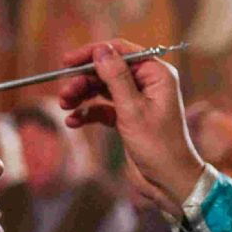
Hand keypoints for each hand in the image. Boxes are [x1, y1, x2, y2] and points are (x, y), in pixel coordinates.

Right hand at [58, 39, 205, 215]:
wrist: (168, 181)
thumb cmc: (158, 146)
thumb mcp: (133, 110)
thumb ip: (116, 77)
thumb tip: (101, 49)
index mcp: (156, 74)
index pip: (121, 51)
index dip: (93, 53)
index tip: (68, 61)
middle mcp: (147, 83)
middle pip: (107, 70)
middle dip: (84, 80)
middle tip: (64, 93)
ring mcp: (137, 101)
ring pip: (102, 89)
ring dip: (82, 95)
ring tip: (65, 106)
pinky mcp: (128, 118)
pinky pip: (103, 108)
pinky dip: (88, 112)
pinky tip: (74, 121)